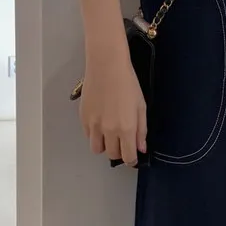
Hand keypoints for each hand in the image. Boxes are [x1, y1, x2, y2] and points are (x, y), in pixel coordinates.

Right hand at [79, 34, 146, 166]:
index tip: (132, 156)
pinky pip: (88, 136)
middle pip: (112, 155)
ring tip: (109, 133)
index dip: (131, 160)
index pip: (127, 157)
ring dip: (104, 145)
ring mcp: (94, 125)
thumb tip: (141, 149)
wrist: (106, 65)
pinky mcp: (83, 118)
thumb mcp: (141, 106)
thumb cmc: (127, 82)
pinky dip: (94, 134)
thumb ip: (141, 130)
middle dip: (119, 151)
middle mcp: (109, 131)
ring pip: (97, 149)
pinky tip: (100, 121)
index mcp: (126, 128)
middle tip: (122, 140)